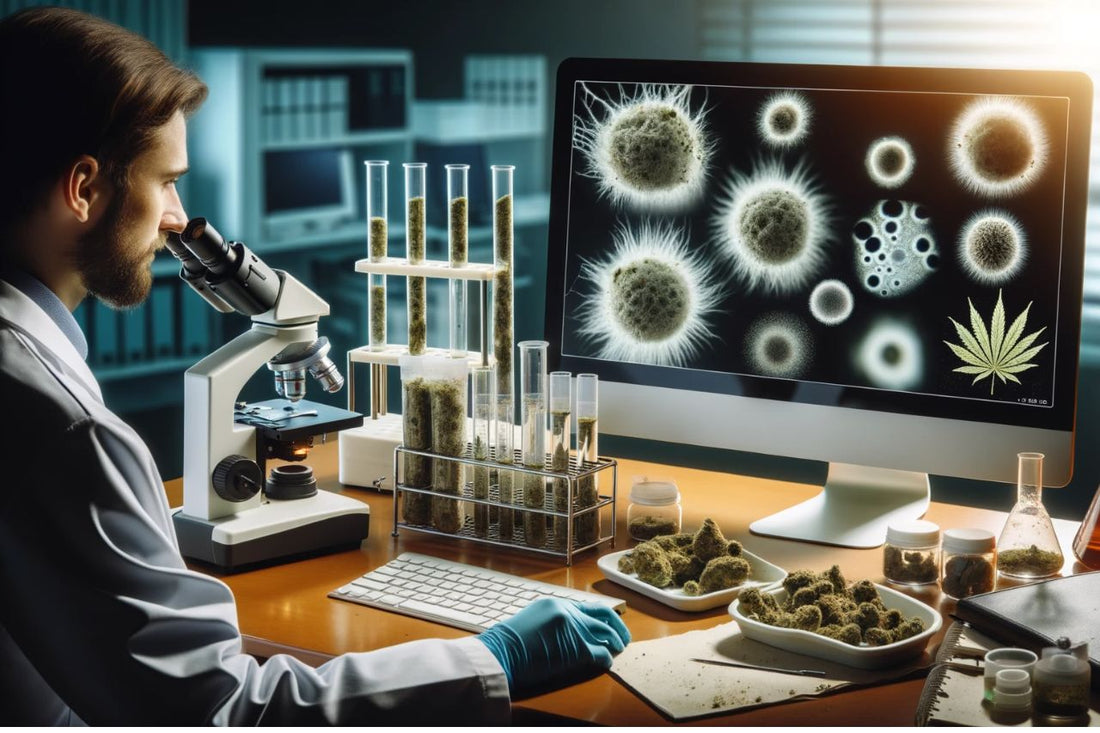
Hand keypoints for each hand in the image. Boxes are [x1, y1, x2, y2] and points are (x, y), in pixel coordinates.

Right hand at [477, 597, 630, 696]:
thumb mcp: (531, 619)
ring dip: (616, 642)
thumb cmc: (509, 643)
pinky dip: (607, 659)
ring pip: (607, 633)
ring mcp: (575, 629)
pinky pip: (602, 654)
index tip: (607, 625)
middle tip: (622, 637)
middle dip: (617, 626)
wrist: (501, 653)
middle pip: (604, 615)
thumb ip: (552, 620)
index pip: (588, 607)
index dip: (602, 617)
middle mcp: (569, 611)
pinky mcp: (579, 649)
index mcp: (557, 603)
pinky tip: (606, 662)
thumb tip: (567, 632)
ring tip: (618, 649)